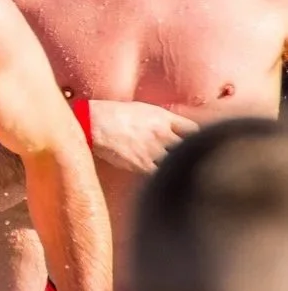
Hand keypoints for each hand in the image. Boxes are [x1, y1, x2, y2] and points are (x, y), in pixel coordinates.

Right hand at [80, 99, 196, 173]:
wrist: (92, 123)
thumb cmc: (113, 113)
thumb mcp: (143, 110)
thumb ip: (163, 120)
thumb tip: (175, 130)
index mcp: (164, 118)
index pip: (194, 130)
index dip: (198, 138)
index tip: (197, 143)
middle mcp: (162, 134)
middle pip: (189, 148)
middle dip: (191, 154)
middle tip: (191, 161)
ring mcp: (153, 150)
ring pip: (176, 163)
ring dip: (177, 167)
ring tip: (179, 174)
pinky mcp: (142, 164)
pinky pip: (160, 175)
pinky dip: (163, 178)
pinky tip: (163, 180)